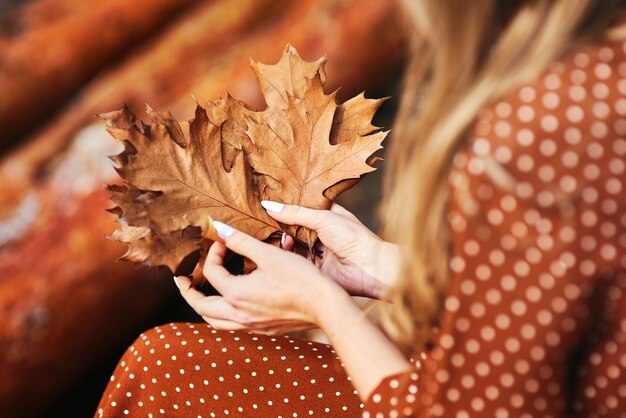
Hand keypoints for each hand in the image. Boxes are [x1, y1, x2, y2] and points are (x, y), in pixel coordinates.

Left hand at [175, 221, 346, 334]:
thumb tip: (218, 228)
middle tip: (183, 280)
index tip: (223, 241)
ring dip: (204, 308)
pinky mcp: (263, 329)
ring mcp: (251, 325)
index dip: (214, 252)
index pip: (212, 272)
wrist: (325, 306)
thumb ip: (241, 241)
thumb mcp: (269, 254)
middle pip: (201, 306)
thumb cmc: (300, 278)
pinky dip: (223, 315)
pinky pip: (233, 326)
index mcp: (236, 294)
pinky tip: (230, 304)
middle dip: (189, 292)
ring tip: (201, 295)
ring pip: (215, 322)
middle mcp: (239, 314)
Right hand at [261, 201, 399, 298]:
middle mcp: (319, 233)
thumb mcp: (323, 218)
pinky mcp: (313, 269)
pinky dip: (286, 257)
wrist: (370, 268)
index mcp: (326, 215)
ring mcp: (316, 251)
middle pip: (293, 227)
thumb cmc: (353, 237)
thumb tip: (267, 205)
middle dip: (279, 225)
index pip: (300, 208)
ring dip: (282, 241)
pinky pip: (294, 261)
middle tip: (261, 222)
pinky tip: (279, 251)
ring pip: (291, 245)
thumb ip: (295, 213)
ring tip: (276, 238)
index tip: (263, 203)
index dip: (284, 207)